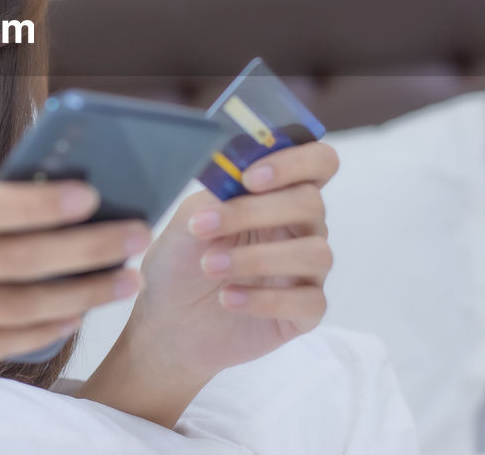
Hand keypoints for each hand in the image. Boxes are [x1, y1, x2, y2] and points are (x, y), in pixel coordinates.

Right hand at [0, 163, 149, 372]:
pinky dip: (34, 332)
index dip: (37, 205)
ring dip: (74, 297)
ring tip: (121, 280)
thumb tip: (30, 203)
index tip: (91, 195)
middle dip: (83, 251)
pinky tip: (71, 316)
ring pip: (8, 309)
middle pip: (8, 263)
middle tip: (136, 236)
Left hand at [123, 141, 337, 381]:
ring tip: (209, 266)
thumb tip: (240, 169)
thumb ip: (220, 191)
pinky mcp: (305, 313)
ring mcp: (307, 271)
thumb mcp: (191, 217)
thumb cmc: (180, 262)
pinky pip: (308, 301)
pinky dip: (265, 300)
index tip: (249, 178)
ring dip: (257, 258)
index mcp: (279, 194)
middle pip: (311, 203)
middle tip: (204, 227)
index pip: (318, 162)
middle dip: (254, 212)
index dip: (295, 161)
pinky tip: (227, 299)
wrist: (166, 322)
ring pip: (316, 253)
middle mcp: (302, 228)